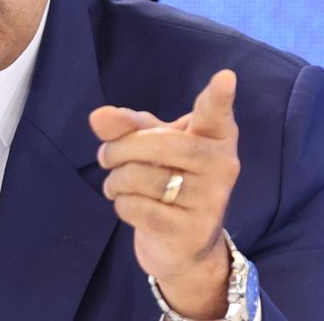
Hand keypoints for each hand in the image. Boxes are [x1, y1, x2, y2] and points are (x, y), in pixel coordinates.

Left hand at [89, 69, 239, 318]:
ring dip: (116, 180)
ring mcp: (210, 201)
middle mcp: (222, 165)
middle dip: (119, 149)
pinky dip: (122, 204)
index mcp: (217, 136)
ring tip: (117, 184)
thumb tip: (98, 116)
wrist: (184, 245)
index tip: (225, 78)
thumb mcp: (151, 145)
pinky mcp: (191, 231)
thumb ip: (128, 126)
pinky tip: (131, 206)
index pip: (216, 113)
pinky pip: (137, 207)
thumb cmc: (170, 178)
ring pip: (142, 177)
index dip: (219, 96)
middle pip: (157, 144)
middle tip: (106, 156)